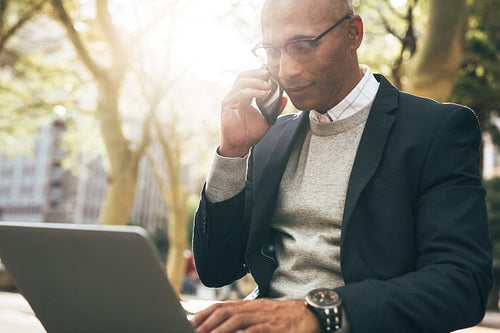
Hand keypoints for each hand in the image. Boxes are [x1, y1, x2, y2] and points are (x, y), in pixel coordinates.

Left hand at [190, 298, 320, 332]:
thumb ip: (245, 317)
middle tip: (192, 331)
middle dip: (206, 322)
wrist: (310, 314)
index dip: (204, 314)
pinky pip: (256, 330)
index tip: (190, 323)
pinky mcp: (274, 327)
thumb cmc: (284, 317)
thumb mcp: (262, 314)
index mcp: (249, 305)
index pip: (221, 306)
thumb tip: (224, 324)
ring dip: (219, 329)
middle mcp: (254, 309)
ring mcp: (264, 317)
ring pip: (237, 320)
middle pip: (225, 312)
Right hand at [219, 69, 287, 157]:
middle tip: (270, 75)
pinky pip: (240, 93)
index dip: (258, 73)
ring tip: (268, 86)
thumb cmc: (251, 133)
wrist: (240, 145)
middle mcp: (236, 95)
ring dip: (256, 81)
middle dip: (257, 73)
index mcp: (244, 97)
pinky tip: (263, 94)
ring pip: (241, 81)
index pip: (249, 79)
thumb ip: (276, 108)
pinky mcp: (227, 104)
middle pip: (243, 76)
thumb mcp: (267, 118)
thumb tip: (285, 97)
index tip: (270, 70)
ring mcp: (231, 99)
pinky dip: (253, 91)